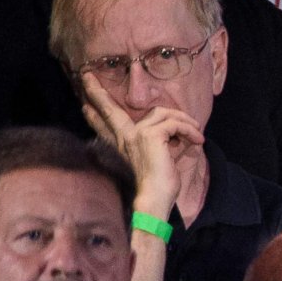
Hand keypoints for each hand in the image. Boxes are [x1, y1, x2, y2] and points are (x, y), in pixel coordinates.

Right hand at [81, 76, 201, 219]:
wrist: (154, 201)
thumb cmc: (158, 188)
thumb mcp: (156, 163)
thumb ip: (158, 147)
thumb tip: (174, 138)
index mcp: (122, 145)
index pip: (105, 126)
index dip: (94, 116)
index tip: (83, 105)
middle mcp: (125, 137)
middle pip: (110, 110)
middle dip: (98, 93)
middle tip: (86, 78)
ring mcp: (137, 135)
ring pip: (162, 113)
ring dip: (183, 120)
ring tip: (195, 132)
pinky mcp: (152, 136)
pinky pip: (175, 124)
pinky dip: (189, 130)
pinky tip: (198, 140)